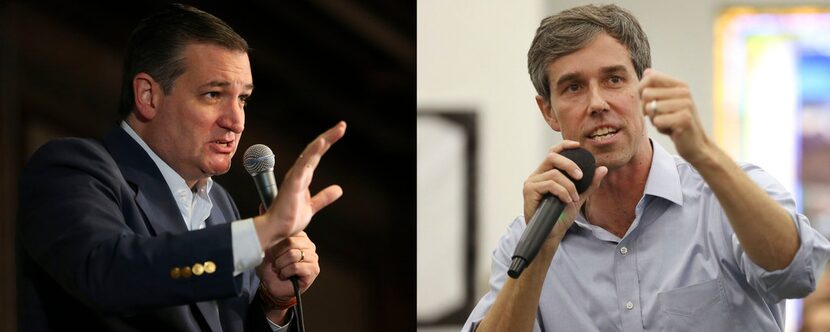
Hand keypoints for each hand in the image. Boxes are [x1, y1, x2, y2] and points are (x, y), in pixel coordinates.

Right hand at [254, 121, 345, 247]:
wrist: (276, 231)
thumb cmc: (289, 219)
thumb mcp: (312, 206)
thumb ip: (324, 197)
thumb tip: (339, 189)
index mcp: (303, 177)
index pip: (316, 155)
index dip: (327, 142)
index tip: (340, 130)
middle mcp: (298, 173)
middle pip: (315, 150)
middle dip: (329, 136)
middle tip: (342, 125)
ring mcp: (295, 177)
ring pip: (310, 153)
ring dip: (324, 140)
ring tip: (338, 130)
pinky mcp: (293, 183)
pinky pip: (304, 165)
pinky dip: (312, 153)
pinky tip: (322, 143)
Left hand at [257, 231, 319, 299]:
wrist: (272, 286)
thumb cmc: (271, 267)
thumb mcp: (268, 248)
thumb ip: (271, 234)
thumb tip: (264, 213)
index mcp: (300, 237)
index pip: (288, 233)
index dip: (276, 245)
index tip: (272, 254)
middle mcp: (309, 245)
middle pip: (290, 242)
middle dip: (278, 256)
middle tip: (276, 264)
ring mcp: (313, 257)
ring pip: (293, 255)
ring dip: (281, 265)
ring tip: (280, 270)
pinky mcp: (313, 270)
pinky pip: (296, 266)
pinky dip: (285, 272)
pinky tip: (285, 276)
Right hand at [522, 141, 606, 238]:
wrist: (552, 234)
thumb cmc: (561, 216)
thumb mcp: (578, 197)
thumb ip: (589, 184)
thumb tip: (602, 169)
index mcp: (546, 173)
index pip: (553, 153)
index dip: (564, 146)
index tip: (578, 145)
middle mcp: (537, 175)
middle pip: (552, 157)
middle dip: (569, 164)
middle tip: (581, 176)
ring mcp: (531, 182)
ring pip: (554, 174)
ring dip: (569, 186)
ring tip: (574, 198)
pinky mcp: (529, 191)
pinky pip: (549, 184)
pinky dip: (562, 191)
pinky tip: (567, 200)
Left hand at [638, 69, 712, 164]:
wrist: (696, 144)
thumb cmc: (676, 123)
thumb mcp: (666, 103)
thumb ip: (657, 88)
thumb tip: (647, 71)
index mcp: (679, 85)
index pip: (650, 78)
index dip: (640, 90)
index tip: (645, 102)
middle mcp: (684, 92)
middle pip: (646, 93)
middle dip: (646, 108)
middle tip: (658, 117)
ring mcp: (686, 104)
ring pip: (651, 108)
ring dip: (653, 120)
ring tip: (666, 123)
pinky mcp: (685, 119)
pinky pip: (657, 121)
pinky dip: (660, 128)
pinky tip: (671, 130)